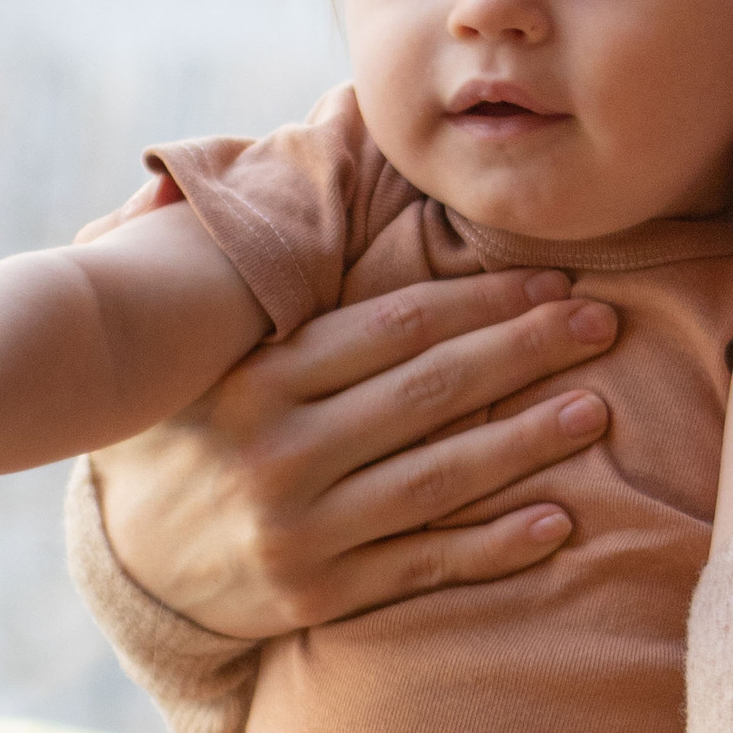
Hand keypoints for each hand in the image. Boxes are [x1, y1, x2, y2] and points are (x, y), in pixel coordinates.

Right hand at [93, 271, 622, 640]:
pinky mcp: (320, 595)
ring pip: (440, 478)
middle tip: (602, 326)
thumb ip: (259, 275)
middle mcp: (281, 451)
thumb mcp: (204, 355)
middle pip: (431, 392)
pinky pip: (425, 565)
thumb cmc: (191, 435)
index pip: (395, 327)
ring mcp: (302, 528)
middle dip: (526, 352)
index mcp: (259, 379)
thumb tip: (312, 137)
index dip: (483, 300)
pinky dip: (495, 546)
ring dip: (527, 443)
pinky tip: (558, 522)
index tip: (551, 282)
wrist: (131, 563)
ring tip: (596, 411)